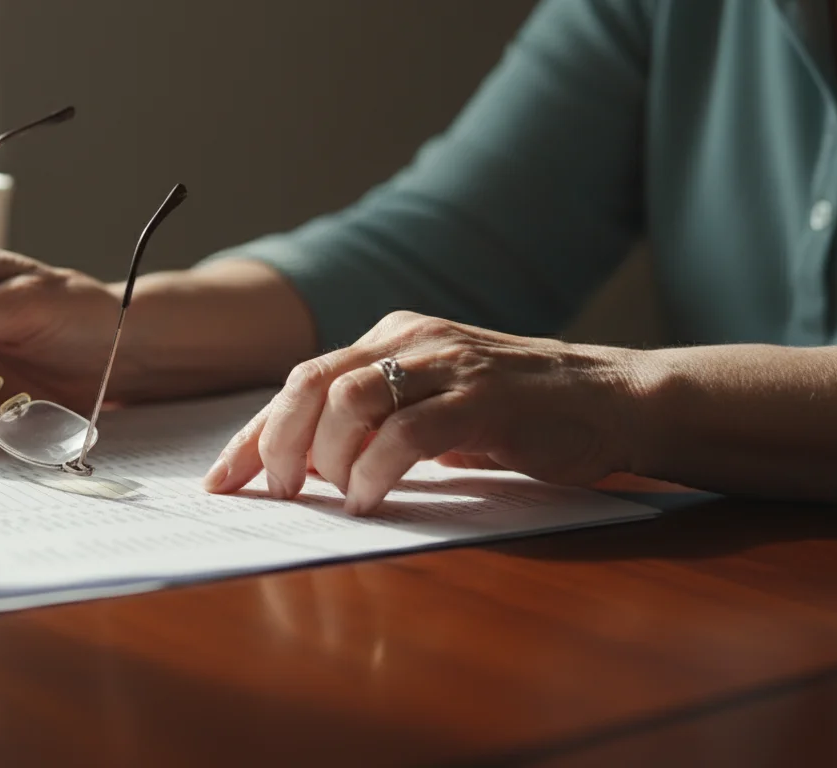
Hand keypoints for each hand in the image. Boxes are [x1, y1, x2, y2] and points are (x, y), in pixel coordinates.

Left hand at [203, 311, 648, 513]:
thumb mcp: (437, 404)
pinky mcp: (482, 400)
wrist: (615, 398)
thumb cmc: (521, 412)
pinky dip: (374, 471)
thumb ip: (380, 421)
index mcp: (393, 337)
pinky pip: (404, 433)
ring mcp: (447, 365)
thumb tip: (309, 466)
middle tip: (279, 492)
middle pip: (310, 383)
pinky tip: (370, 499)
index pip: (303, 382)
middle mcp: (411, 339)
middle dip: (276, 444)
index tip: (221, 480)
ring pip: (348, 401)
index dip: (254, 434)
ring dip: (324, 458)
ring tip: (331, 497)